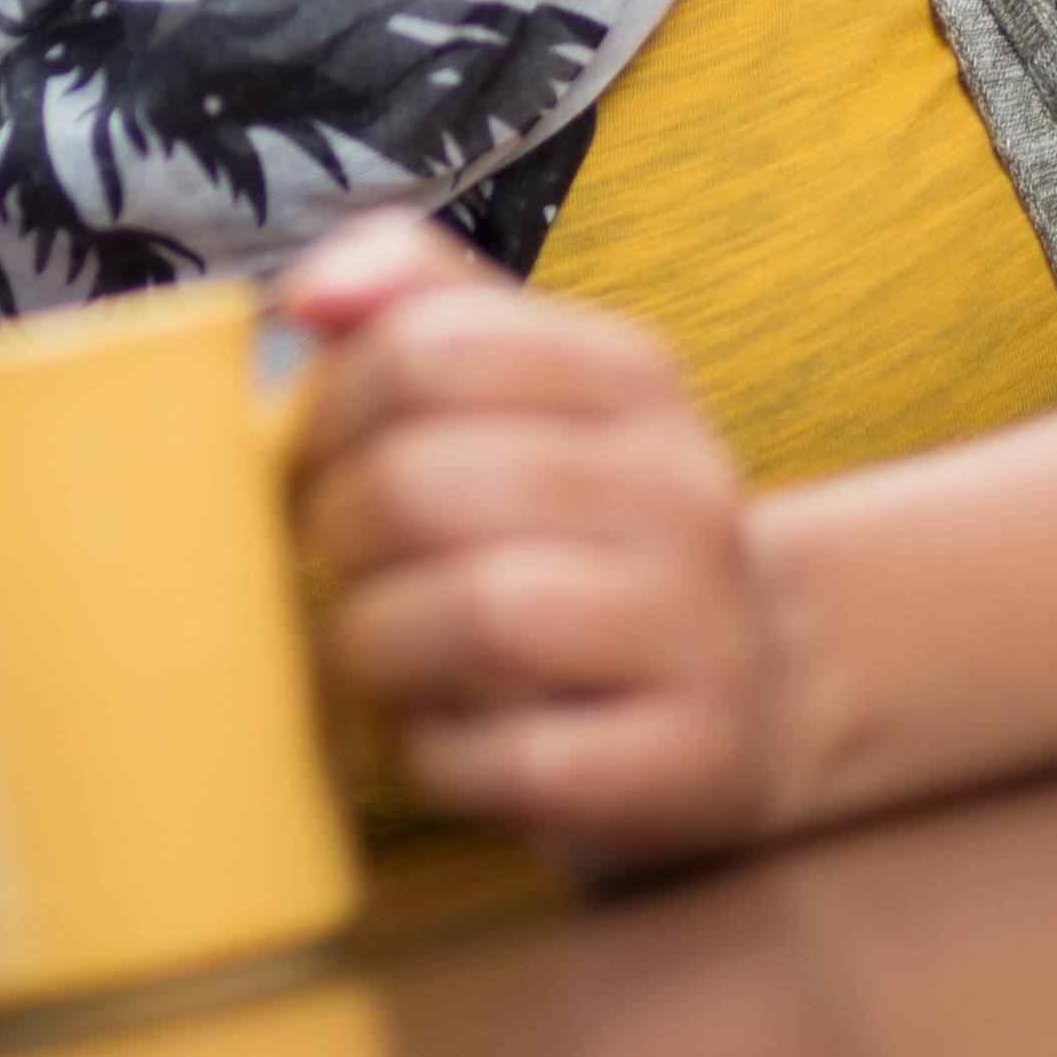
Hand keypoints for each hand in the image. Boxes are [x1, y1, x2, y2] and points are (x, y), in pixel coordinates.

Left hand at [279, 210, 800, 872]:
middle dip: (334, 533)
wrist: (747, 696)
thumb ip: (416, 304)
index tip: (308, 459)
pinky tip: (439, 732)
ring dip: (373, 642)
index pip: (429, 346)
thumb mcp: (523, 394)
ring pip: (476, 611)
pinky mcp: (685, 762)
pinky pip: (513, 757)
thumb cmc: (581, 535)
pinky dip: (437, 752)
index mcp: (634, 377)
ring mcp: (699, 631)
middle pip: (427, 482)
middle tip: (327, 567)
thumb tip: (311, 293)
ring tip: (367, 649)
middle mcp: (682, 491)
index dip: (326, 409)